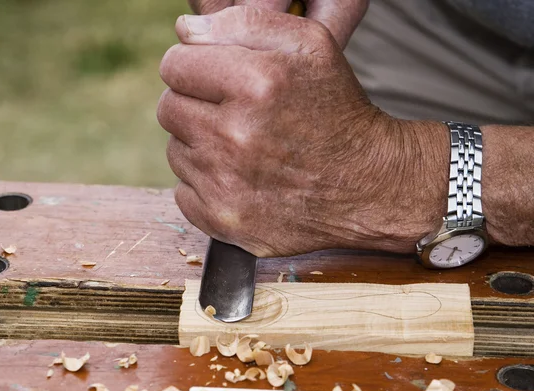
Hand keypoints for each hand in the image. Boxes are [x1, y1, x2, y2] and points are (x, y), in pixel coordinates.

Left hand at [157, 7, 448, 256]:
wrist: (365, 188)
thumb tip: (185, 33)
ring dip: (201, 148)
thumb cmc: (337, 115)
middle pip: (169, 109)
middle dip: (195, 107)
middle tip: (232, 117)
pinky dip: (204, 186)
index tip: (215, 81)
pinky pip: (183, 193)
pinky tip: (238, 180)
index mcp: (256, 85)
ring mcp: (227, 185)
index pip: (175, 64)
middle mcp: (236, 137)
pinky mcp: (224, 221)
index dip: (195, 68)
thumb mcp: (310, 48)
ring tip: (244, 151)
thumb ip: (243, 23)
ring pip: (176, 152)